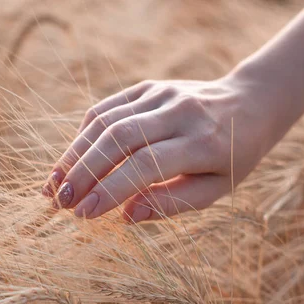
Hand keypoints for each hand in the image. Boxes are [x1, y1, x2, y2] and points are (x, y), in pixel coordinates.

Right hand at [42, 76, 282, 222]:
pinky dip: (83, 135)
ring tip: (53, 186)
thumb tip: (125, 216)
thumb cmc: (234, 156)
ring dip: (74, 154)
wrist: (250, 102)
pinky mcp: (147, 86)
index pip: (146, 165)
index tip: (84, 214)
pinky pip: (106, 108)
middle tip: (60, 202)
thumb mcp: (216, 189)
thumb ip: (171, 202)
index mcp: (203, 143)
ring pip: (105, 121)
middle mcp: (180, 112)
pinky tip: (71, 161)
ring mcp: (161, 93)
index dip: (110, 189)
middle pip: (118, 138)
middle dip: (83, 173)